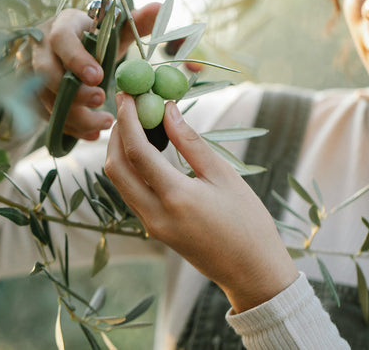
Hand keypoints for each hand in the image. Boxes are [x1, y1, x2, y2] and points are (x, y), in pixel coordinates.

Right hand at [30, 3, 159, 140]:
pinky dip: (71, 128)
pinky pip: (49, 117)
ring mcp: (35, 75)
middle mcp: (43, 49)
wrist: (74, 47)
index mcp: (62, 26)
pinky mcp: (38, 96)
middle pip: (47, 73)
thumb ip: (137, 21)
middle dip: (73, 92)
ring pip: (46, 99)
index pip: (61, 40)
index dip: (77, 59)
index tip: (99, 77)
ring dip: (75, 116)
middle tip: (101, 100)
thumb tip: (160, 7)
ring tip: (105, 123)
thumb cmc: (96, 37)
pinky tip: (93, 134)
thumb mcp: (115, 29)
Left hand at [105, 93, 298, 312]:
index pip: (137, 152)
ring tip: (133, 123)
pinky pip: (129, 193)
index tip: (126, 95)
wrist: (252, 273)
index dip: (127, 120)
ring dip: (119, 150)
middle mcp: (155, 214)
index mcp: (176, 197)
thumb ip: (191, 142)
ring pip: (119, 182)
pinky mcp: (153, 229)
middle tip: (126, 107)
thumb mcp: (223, 176)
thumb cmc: (247, 222)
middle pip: (116, 167)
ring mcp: (150, 225)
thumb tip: (168, 111)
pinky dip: (129, 168)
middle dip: (116, 133)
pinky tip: (142, 150)